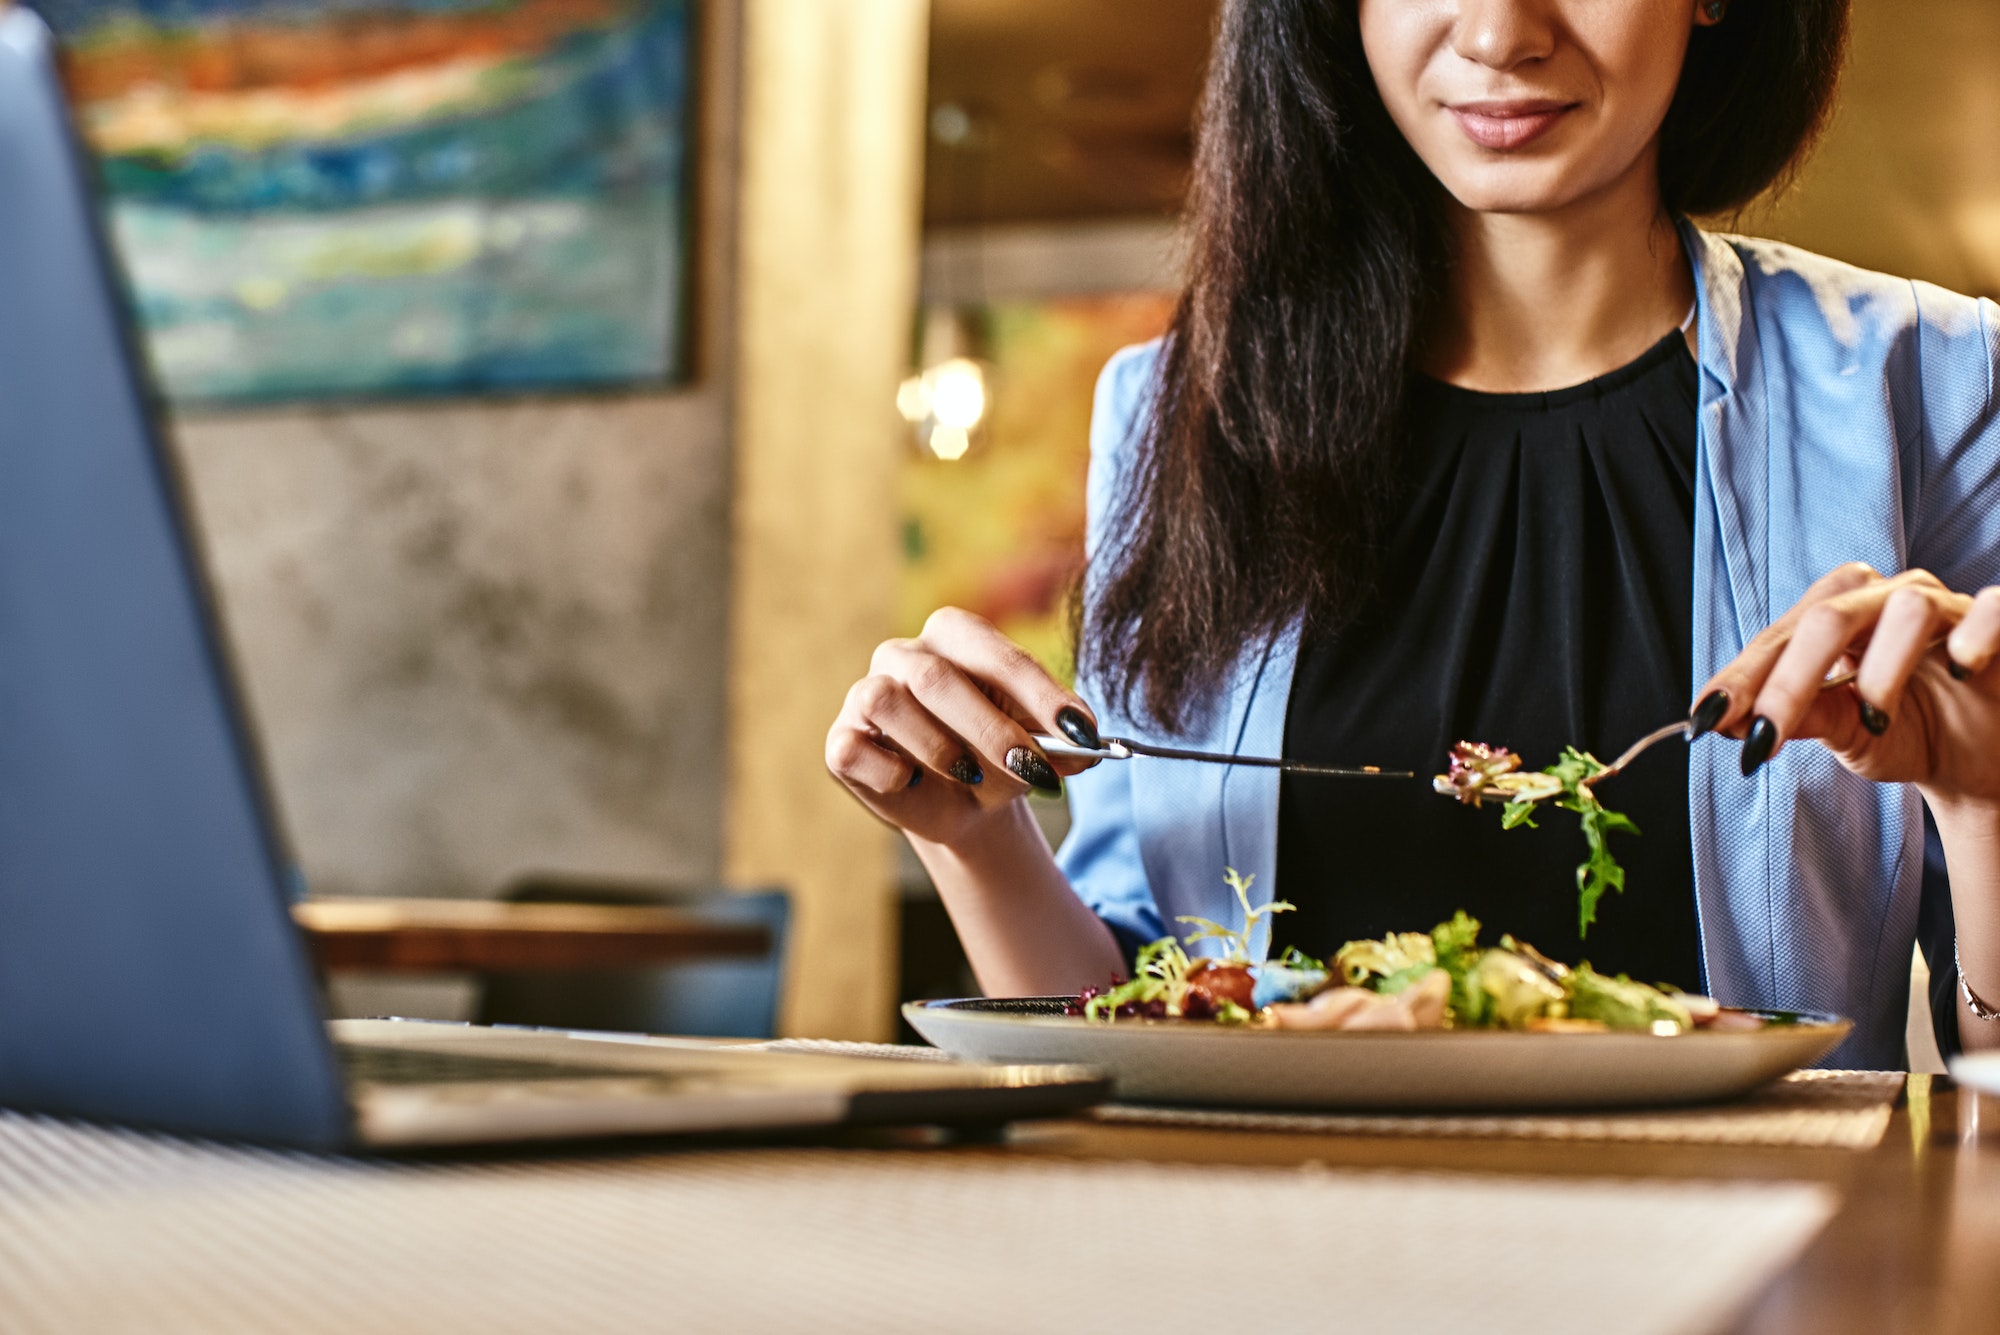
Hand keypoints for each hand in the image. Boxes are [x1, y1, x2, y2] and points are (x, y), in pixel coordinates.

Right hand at [825, 608, 1103, 847]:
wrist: (961, 806)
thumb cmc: (1000, 758)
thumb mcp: (1039, 748)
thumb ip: (1062, 741)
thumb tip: (1088, 746)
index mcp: (954, 636)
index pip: (994, 651)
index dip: (1039, 691)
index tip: (1082, 730)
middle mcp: (902, 654)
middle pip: (936, 677)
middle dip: (991, 729)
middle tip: (1034, 770)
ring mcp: (864, 695)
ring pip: (887, 701)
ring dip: (938, 747)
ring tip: (971, 776)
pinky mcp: (840, 741)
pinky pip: (854, 748)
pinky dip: (891, 771)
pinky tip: (914, 783)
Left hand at [1694, 564, 1999, 806]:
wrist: (1983, 759)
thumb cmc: (1908, 734)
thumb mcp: (1846, 734)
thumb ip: (1796, 719)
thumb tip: (1724, 722)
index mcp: (1837, 615)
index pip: (1780, 637)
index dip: (1740, 679)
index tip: (1704, 722)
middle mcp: (1886, 599)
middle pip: (1828, 617)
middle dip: (1788, 681)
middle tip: (1763, 737)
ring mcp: (1947, 606)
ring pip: (1906, 607)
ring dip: (1880, 670)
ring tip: (1873, 722)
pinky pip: (1992, 609)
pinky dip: (1971, 636)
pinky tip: (1958, 669)